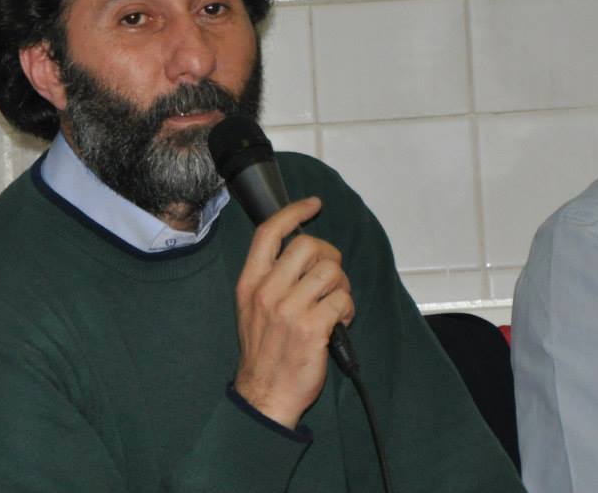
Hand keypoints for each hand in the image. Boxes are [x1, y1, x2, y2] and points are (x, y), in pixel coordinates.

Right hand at [233, 197, 354, 428]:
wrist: (264, 393)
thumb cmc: (263, 351)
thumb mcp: (251, 307)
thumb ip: (270, 277)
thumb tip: (302, 251)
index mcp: (250, 282)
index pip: (269, 232)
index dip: (294, 212)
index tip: (313, 205)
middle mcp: (267, 291)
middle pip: (308, 245)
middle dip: (329, 256)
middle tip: (330, 276)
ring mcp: (289, 309)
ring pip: (331, 272)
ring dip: (341, 286)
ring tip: (334, 305)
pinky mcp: (312, 328)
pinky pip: (342, 300)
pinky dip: (348, 309)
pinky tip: (339, 322)